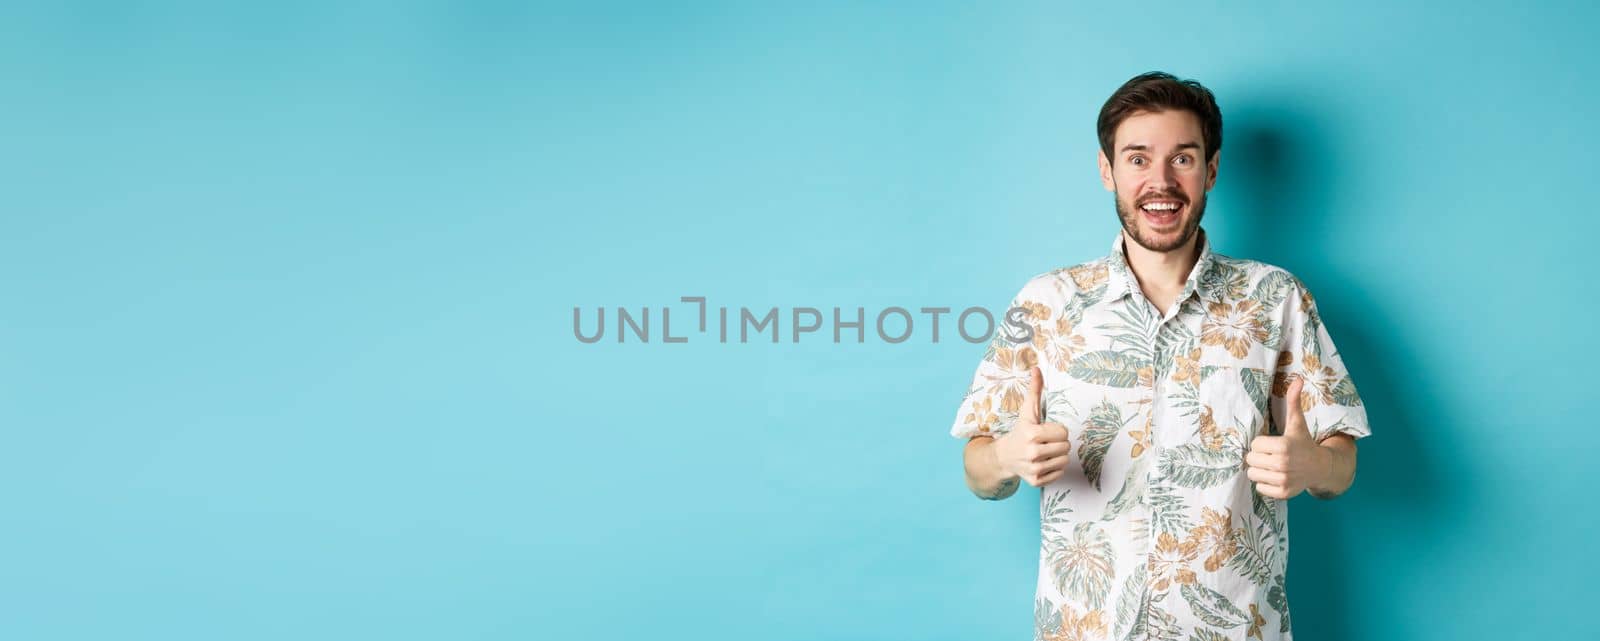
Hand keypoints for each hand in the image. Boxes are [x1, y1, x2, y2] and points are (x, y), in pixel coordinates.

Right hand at [992, 367, 1072, 486]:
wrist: (1003, 457)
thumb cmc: (1019, 432)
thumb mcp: (1026, 412)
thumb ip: (1034, 390)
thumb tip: (1037, 368)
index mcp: (1031, 433)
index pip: (1063, 432)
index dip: (1057, 430)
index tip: (1045, 431)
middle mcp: (1032, 452)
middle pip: (1066, 446)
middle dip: (1058, 442)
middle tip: (1046, 442)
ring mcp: (1034, 469)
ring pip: (1065, 460)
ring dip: (1058, 455)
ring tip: (1045, 452)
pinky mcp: (1036, 481)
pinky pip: (1060, 473)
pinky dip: (1054, 468)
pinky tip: (1043, 462)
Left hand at [1246, 376, 1331, 498]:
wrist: (1321, 467)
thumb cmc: (1303, 441)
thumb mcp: (1297, 422)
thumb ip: (1293, 400)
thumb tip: (1298, 378)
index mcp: (1283, 446)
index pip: (1254, 444)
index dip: (1262, 443)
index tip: (1273, 443)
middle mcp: (1283, 464)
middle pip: (1250, 460)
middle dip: (1258, 456)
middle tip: (1271, 455)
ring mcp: (1283, 480)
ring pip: (1252, 474)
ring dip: (1260, 470)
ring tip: (1273, 465)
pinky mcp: (1283, 493)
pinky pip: (1260, 488)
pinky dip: (1265, 483)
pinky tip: (1276, 476)